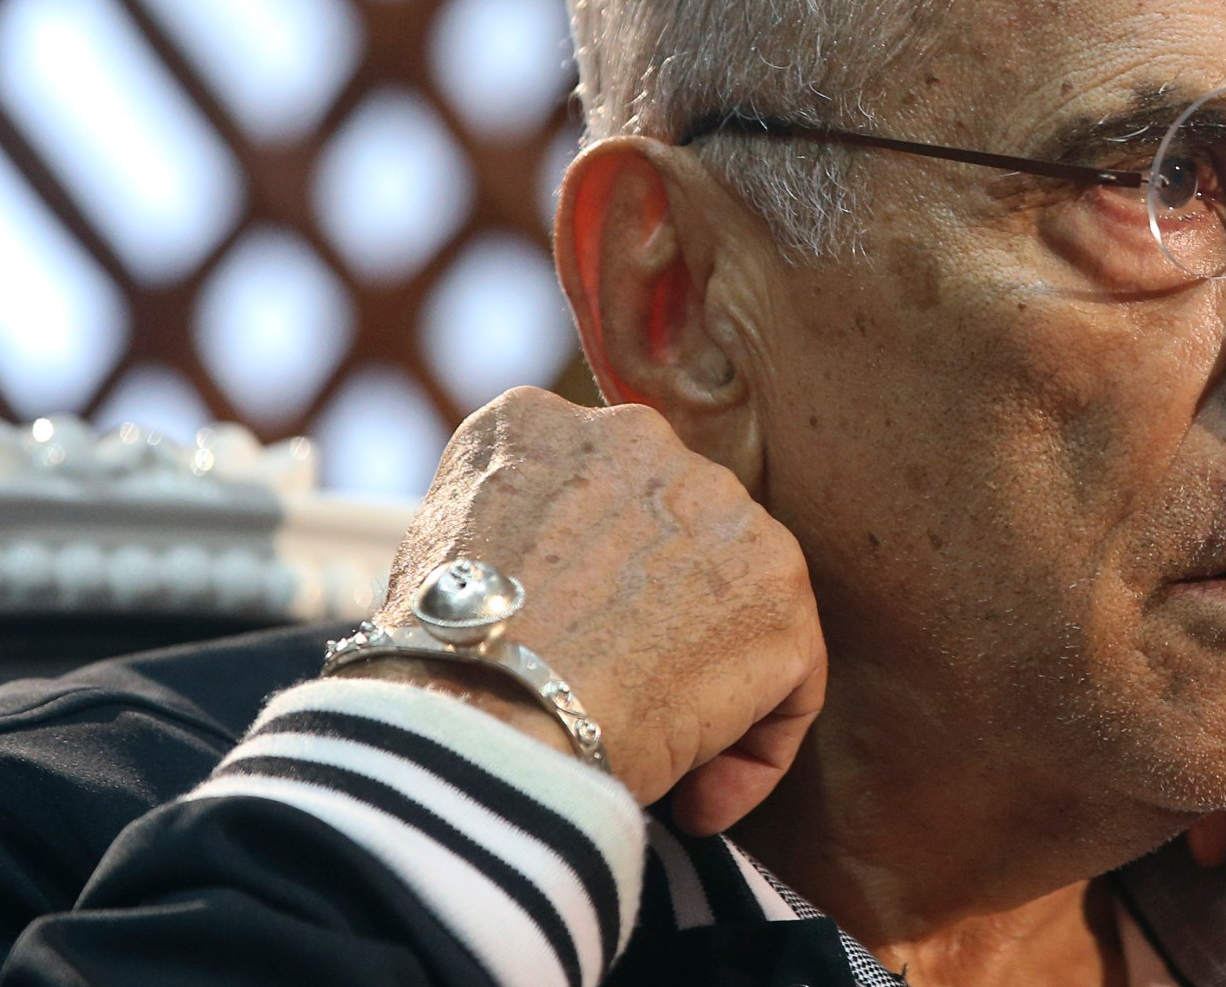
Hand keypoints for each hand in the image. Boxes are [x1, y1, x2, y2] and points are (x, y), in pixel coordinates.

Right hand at [338, 388, 825, 834]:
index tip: (567, 645)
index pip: (590, 495)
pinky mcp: (779, 587)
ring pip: (733, 604)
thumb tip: (554, 598)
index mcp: (537, 427)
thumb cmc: (440, 669)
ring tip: (647, 752)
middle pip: (672, 539)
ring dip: (704, 685)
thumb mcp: (437, 559)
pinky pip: (789, 679)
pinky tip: (697, 798)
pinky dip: (751, 749)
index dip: (590, 581)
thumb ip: (511, 542)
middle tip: (607, 699)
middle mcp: (639, 440)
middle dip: (656, 620)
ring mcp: (720, 507)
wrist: (483, 714)